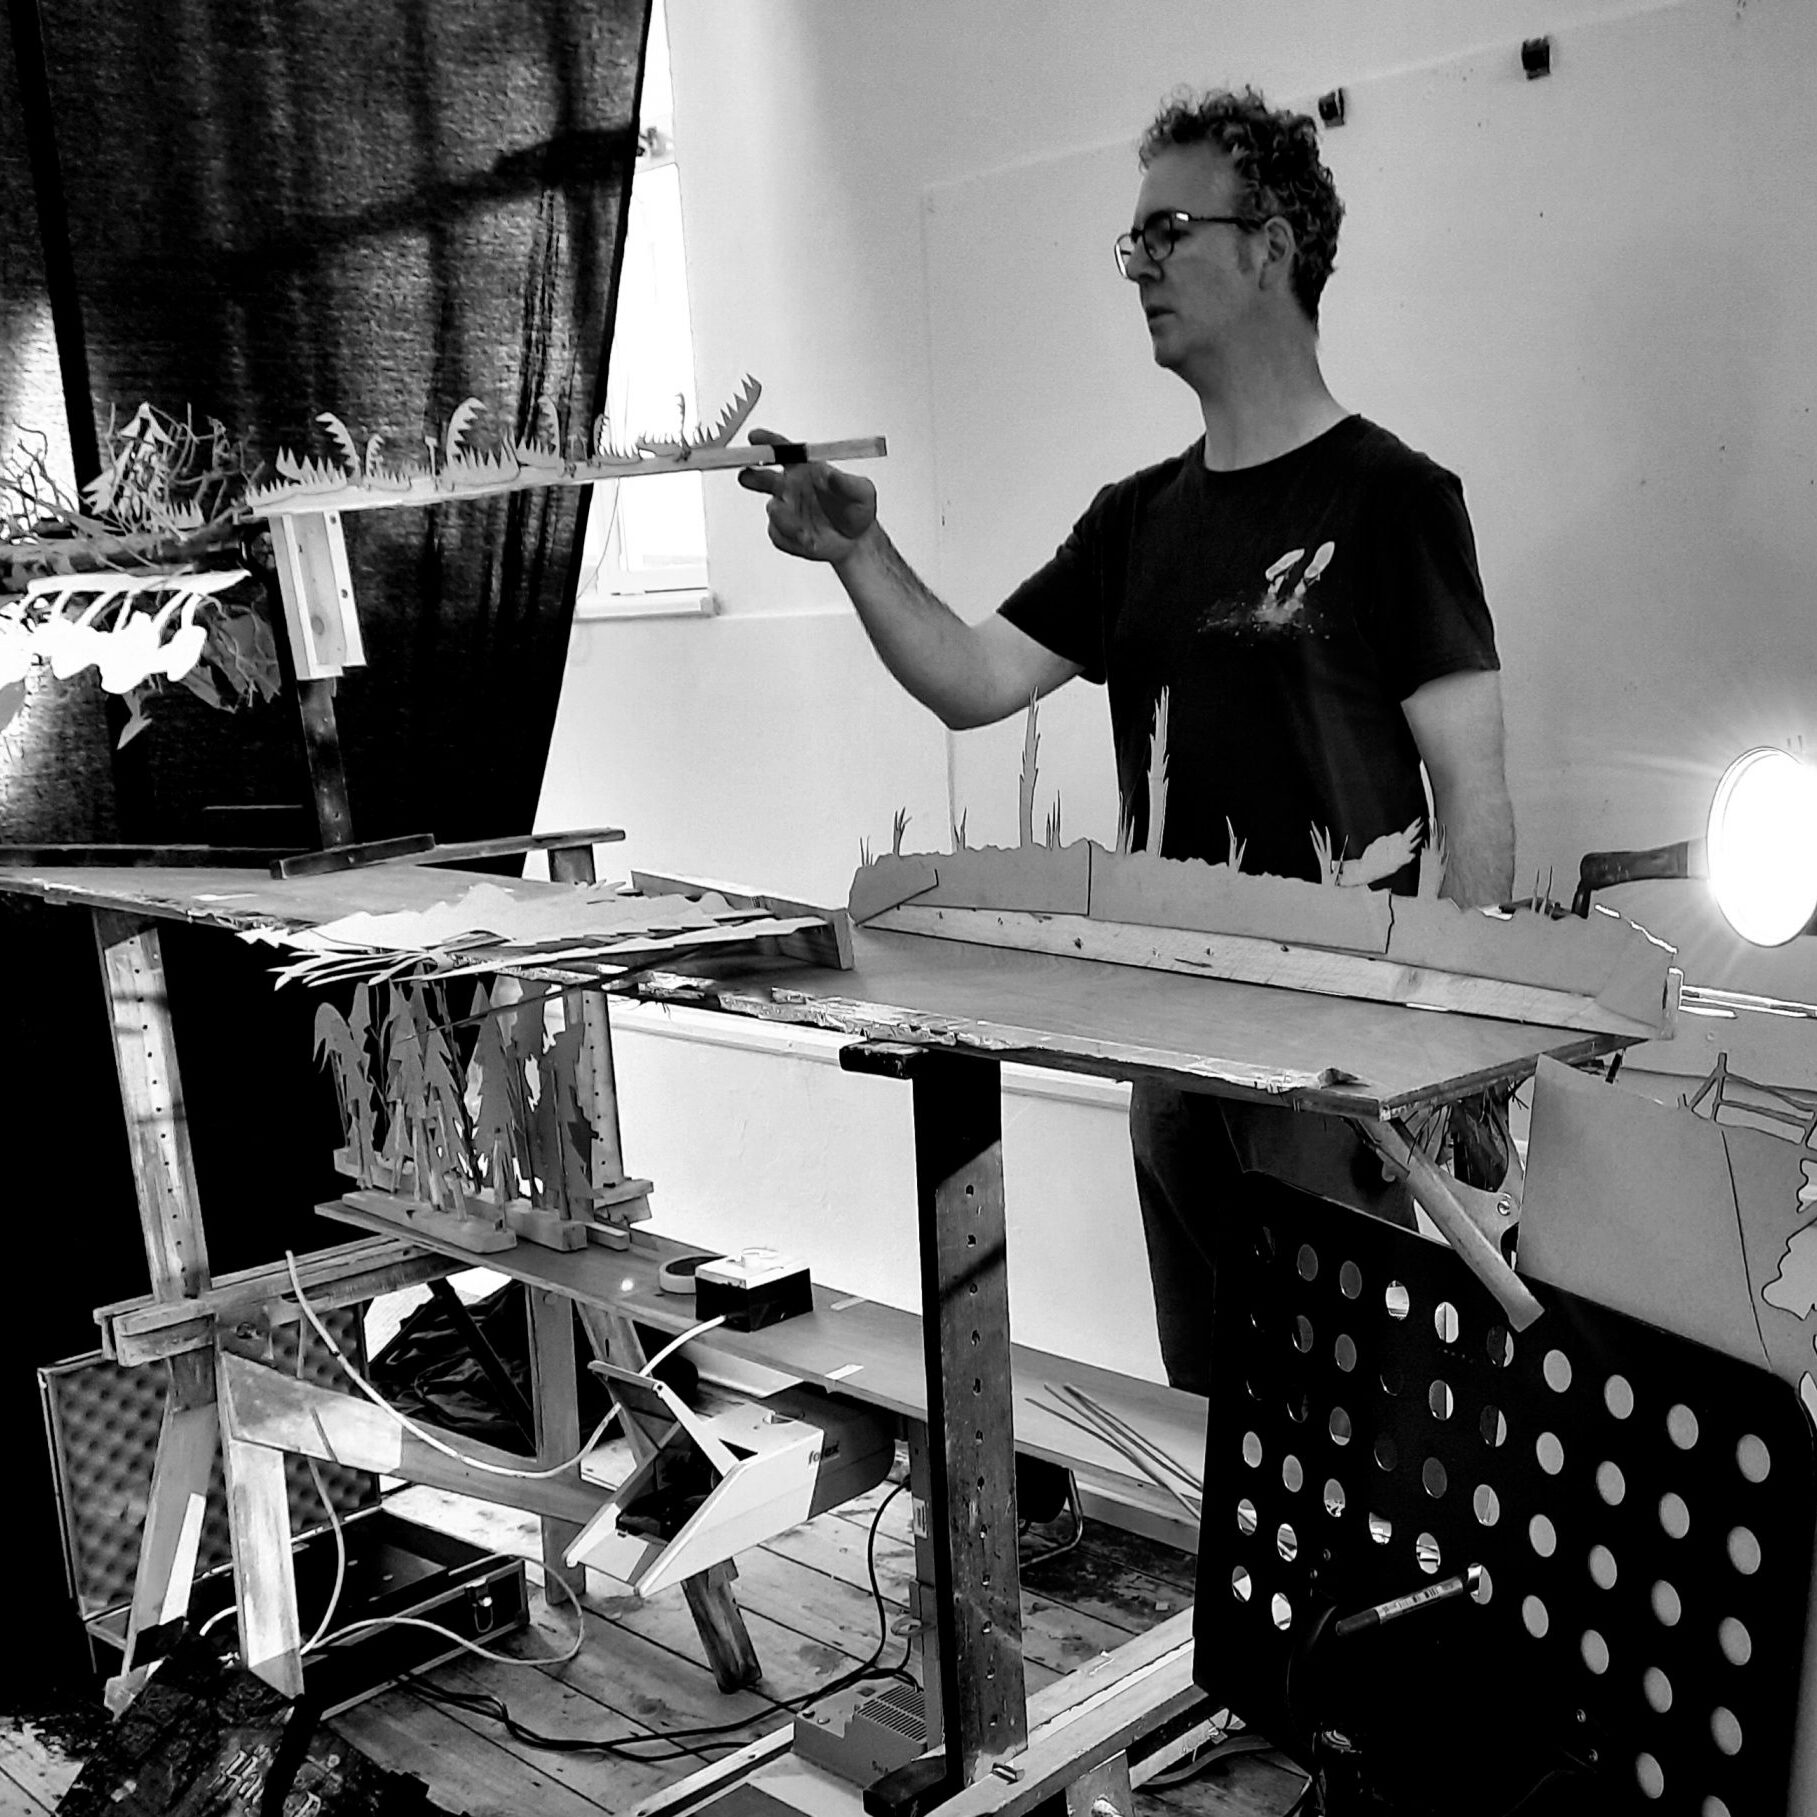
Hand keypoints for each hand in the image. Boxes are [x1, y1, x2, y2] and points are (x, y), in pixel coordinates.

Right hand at [737, 426, 877, 562]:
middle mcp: (790, 487)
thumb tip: (833, 476)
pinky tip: (808, 540)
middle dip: (753, 475)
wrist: (856, 542)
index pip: (782, 450)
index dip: (767, 442)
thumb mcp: (863, 493)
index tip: (755, 437)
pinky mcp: (783, 533)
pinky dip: (792, 537)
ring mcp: (785, 510)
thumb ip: (849, 483)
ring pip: (773, 509)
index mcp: (804, 468)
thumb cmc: (857, 511)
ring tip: (805, 530)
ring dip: (785, 517)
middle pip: (763, 476)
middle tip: (748, 476)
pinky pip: (778, 534)